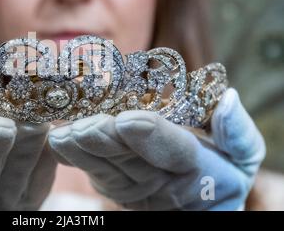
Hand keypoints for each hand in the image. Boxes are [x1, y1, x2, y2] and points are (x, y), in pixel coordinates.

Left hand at [48, 88, 265, 209]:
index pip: (173, 151)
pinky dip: (76, 158)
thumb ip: (237, 133)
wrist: (200, 201)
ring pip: (107, 170)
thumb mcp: (242, 155)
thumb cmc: (222, 171)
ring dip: (83, 152)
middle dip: (105, 142)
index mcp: (195, 171)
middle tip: (82, 126)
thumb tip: (229, 100)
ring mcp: (135, 188)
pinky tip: (59, 142)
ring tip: (63, 135)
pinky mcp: (116, 185)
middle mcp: (161, 184)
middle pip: (131, 161)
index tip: (129, 119)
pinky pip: (95, 173)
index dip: (152, 135)